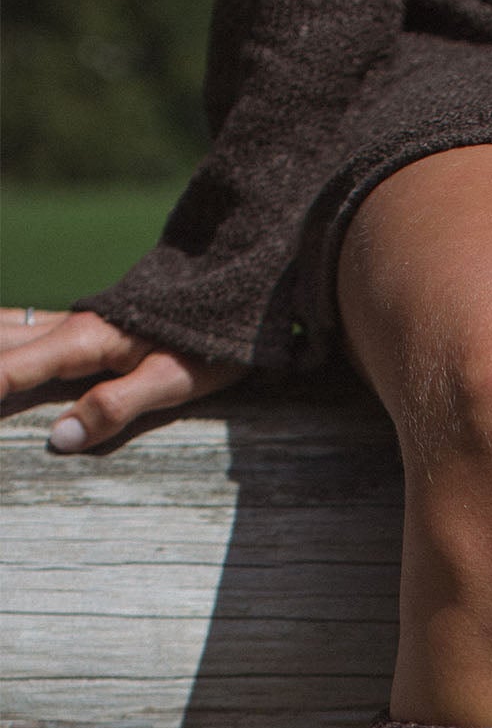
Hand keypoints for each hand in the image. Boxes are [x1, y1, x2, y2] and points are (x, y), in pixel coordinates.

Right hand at [0, 307, 245, 449]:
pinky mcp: (76, 325)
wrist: (233, 288)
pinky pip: (14, 326)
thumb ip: (115, 407)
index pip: (6, 371)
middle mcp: (65, 327)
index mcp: (83, 344)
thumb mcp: (174, 382)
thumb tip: (58, 439)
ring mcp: (67, 323)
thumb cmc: (209, 342)